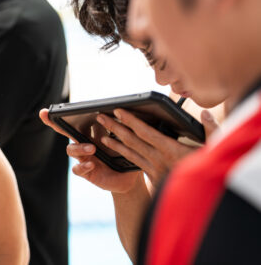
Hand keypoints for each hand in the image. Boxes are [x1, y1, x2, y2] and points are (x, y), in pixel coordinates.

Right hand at [39, 109, 140, 192]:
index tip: (44, 112)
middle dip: (57, 127)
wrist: (131, 178)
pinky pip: (78, 169)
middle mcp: (82, 144)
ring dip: (80, 148)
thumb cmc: (126, 154)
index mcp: (89, 133)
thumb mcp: (125, 139)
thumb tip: (127, 112)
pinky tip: (92, 163)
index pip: (71, 123)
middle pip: (65, 133)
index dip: (55, 118)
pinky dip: (83, 166)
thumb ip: (122, 128)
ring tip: (92, 149)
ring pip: (71, 150)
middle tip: (60, 122)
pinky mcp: (87, 173)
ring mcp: (82, 158)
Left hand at [96, 108, 218, 187]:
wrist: (205, 205)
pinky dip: (124, 155)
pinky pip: (135, 164)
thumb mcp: (215, 151)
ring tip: (101, 135)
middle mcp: (159, 160)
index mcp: (171, 151)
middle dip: (115, 127)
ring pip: (130, 154)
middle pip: (131, 140)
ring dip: (114, 143)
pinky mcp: (154, 179)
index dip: (130, 120)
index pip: (145, 132)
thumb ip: (211, 130)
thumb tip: (205, 113)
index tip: (117, 111)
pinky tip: (117, 150)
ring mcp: (154, 171)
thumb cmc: (212, 176)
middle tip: (100, 117)